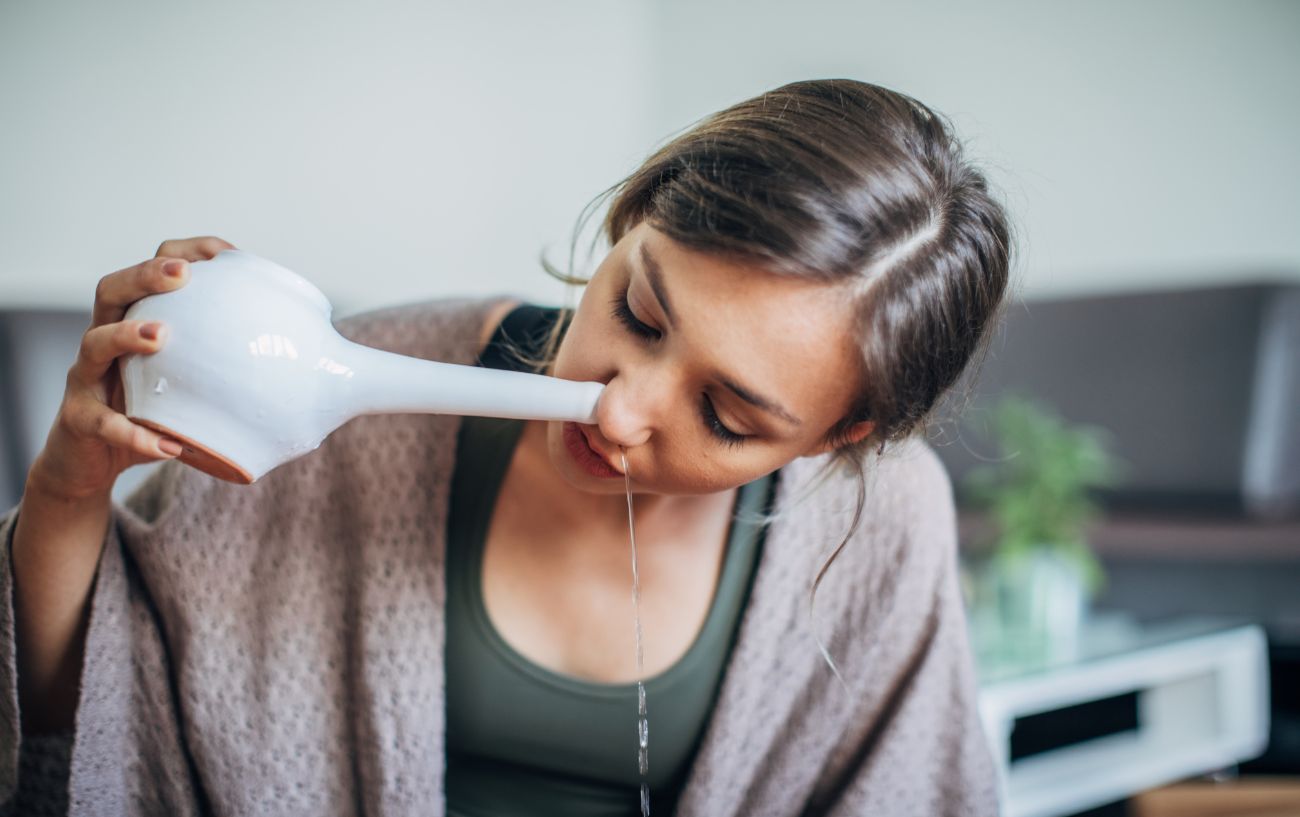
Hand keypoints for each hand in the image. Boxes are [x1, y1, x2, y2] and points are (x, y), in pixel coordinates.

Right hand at [25, 237, 236, 501]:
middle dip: (145, 275)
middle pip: (112, 290)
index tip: (226, 255)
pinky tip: (168, 445)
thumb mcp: (199, 386)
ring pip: (95, 343)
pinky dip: (134, 433)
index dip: (186, 253)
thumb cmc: (157, 416)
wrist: (94, 464)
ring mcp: (87, 377)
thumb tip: (335, 364)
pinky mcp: (78, 420)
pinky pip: (101, 423)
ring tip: (161, 336)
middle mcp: (106, 338)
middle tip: (182, 274)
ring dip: (126, 335)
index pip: (153, 270)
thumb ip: (248, 369)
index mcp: (137, 320)